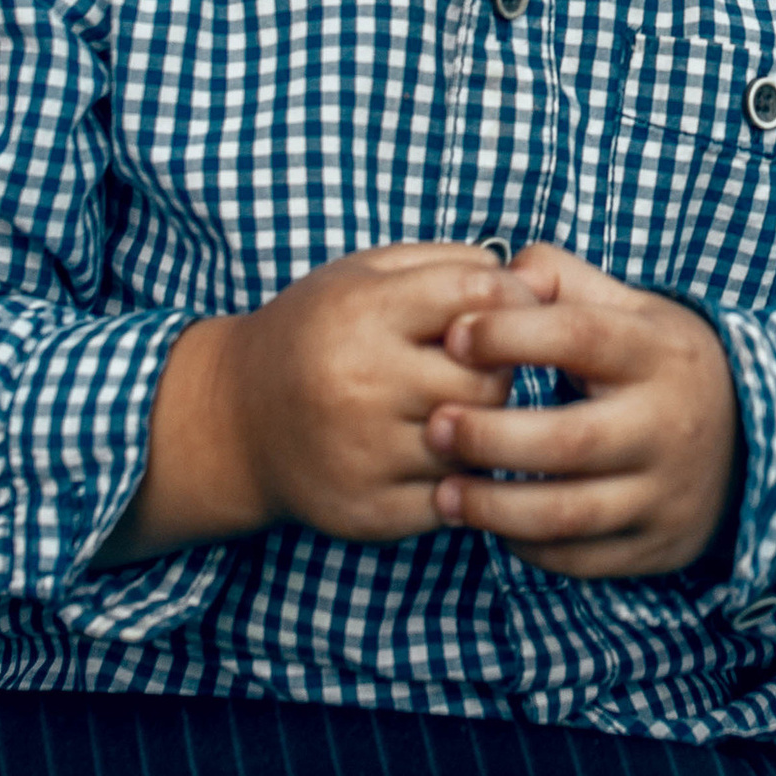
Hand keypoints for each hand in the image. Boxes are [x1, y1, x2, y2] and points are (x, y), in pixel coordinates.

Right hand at [106, 244, 518, 560]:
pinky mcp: (369, 511)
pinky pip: (454, 497)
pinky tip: (435, 452)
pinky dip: (459, 476)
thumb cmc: (317, 334)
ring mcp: (364, 455)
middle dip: (499, 370)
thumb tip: (541, 282)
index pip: (480, 296)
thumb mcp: (366, 274)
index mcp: (362, 312)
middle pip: (489, 379)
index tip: (511, 310)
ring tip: (455, 406)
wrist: (235, 423)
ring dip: (483, 426)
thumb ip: (452, 264)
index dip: (514, 299)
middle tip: (479, 367)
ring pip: (477, 442)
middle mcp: (360, 384)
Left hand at [426, 243, 742, 580]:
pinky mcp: (657, 545)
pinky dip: (528, 548)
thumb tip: (501, 275)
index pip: (581, 338)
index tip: (455, 336)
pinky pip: (581, 559)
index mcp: (658, 354)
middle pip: (569, 441)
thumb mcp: (632, 308)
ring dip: (494, 508)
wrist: (751, 439)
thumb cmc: (659, 363)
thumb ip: (563, 280)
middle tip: (434, 428)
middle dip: (490, 438)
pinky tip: (492, 525)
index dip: (512, 335)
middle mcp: (667, 425)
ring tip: (443, 494)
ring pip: (569, 513)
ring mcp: (665, 492)